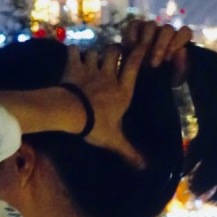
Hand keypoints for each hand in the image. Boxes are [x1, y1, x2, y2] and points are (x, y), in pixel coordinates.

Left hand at [60, 40, 149, 167]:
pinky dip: (73, 52)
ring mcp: (90, 70)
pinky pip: (73, 52)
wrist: (70, 112)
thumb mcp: (114, 141)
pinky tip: (73, 55)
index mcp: (122, 91)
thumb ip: (129, 152)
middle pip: (114, 52)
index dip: (138, 54)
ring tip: (92, 58)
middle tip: (114, 53)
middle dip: (115, 50)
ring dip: (93, 54)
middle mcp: (109, 76)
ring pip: (94, 52)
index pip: (133, 66)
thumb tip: (145, 168)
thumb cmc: (95, 126)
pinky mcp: (73, 68)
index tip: (141, 47)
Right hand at [123, 20, 191, 85]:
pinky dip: (132, 34)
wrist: (144, 85)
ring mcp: (150, 28)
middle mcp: (165, 32)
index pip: (185, 32)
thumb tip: (182, 51)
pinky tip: (131, 48)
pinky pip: (134, 25)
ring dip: (146, 41)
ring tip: (141, 59)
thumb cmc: (163, 80)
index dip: (178, 41)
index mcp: (179, 40)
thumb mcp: (175, 79)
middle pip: (167, 29)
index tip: (169, 58)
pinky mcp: (134, 28)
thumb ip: (181, 67)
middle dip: (161, 46)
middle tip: (154, 64)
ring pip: (151, 25)